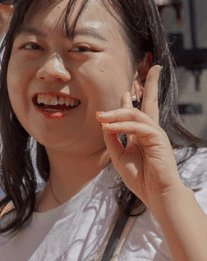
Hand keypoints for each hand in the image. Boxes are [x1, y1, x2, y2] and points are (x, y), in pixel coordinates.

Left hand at [97, 65, 182, 213]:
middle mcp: (150, 131)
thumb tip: (104, 122)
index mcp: (141, 135)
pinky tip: (110, 127)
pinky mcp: (158, 139)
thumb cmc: (139, 178)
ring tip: (101, 116)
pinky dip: (122, 126)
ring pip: (137, 114)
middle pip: (151, 102)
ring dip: (117, 113)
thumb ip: (112, 138)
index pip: (136, 113)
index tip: (125, 91)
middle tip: (152, 67)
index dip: (129, 101)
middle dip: (151, 84)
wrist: (155, 194)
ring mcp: (156, 134)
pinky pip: (138, 127)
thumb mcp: (118, 156)